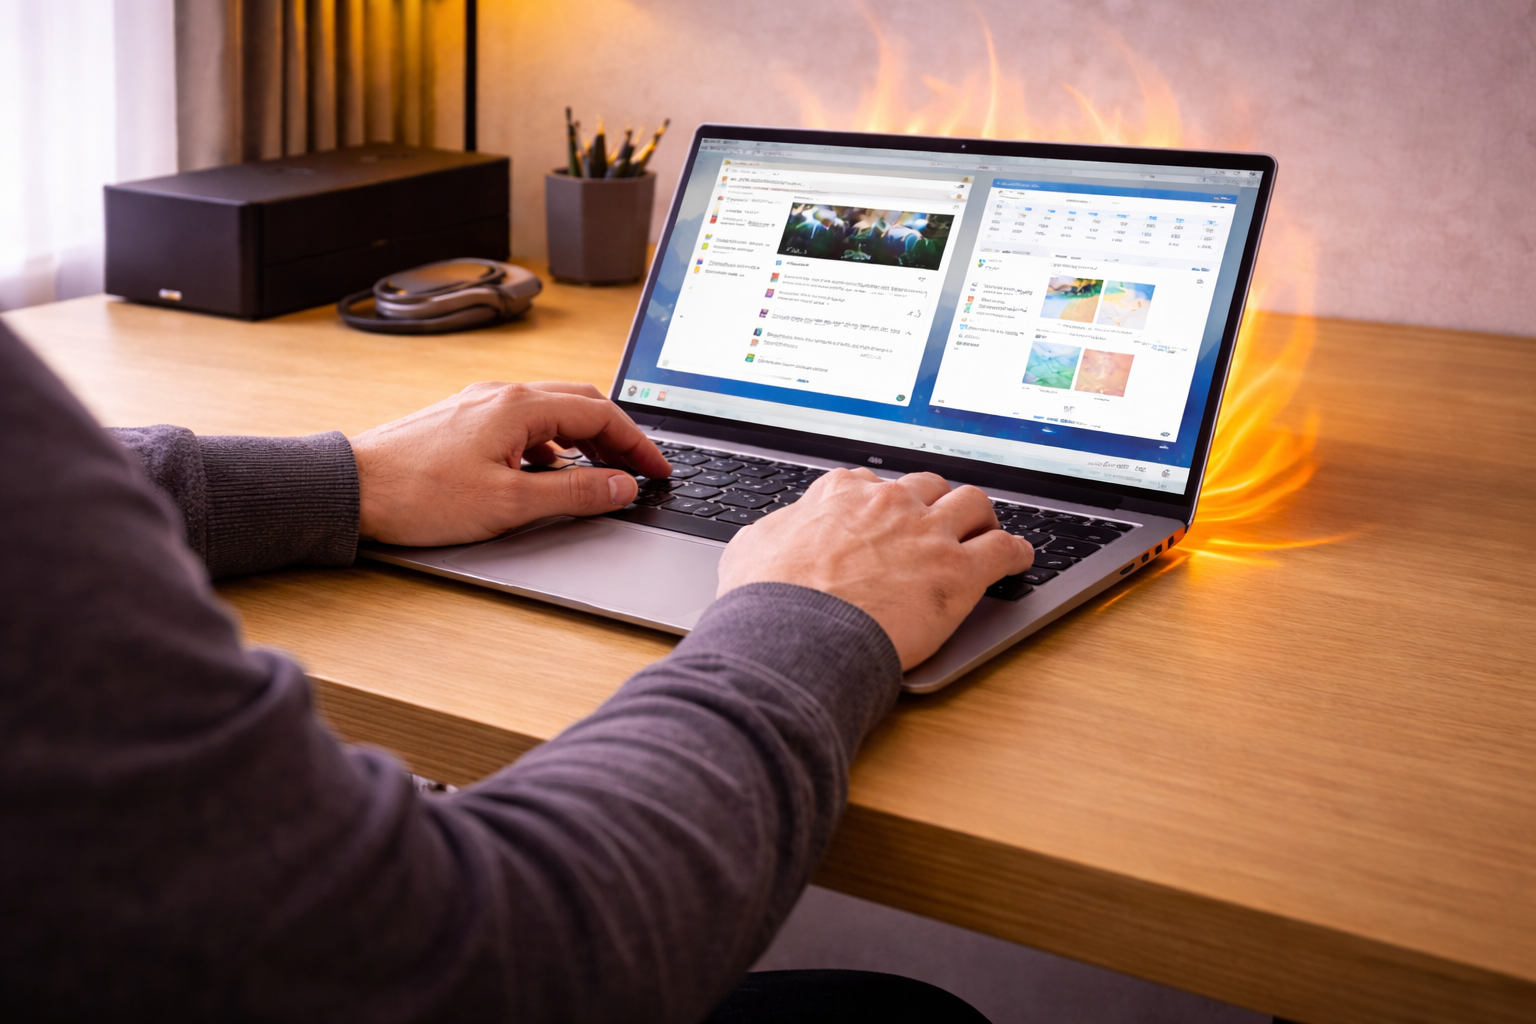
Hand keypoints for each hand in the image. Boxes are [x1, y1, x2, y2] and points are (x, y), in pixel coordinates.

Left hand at [349, 382, 670, 545]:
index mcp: (520, 406)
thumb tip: (621, 486)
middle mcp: (502, 395)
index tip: (658, 470)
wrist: (352, 489)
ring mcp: (480, 405)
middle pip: (580, 403)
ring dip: (584, 437)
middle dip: (617, 435)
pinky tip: (546, 471)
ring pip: (552, 411)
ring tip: (600, 472)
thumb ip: (574, 493)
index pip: (601, 413)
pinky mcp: (462, 421)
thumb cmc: (419, 494)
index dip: (638, 444)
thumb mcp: (510, 502)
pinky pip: (523, 422)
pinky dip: (551, 443)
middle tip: (638, 469)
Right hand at [716, 469, 1033, 669]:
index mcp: (841, 494)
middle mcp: (889, 503)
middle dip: (936, 502)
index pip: (871, 483)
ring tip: (985, 532)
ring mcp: (928, 533)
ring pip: (973, 504)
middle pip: (928, 486)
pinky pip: (1004, 548)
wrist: (796, 633)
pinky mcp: (958, 571)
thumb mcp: (751, 549)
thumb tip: (770, 538)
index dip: (880, 502)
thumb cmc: (769, 599)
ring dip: (980, 517)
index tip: (884, 517)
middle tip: (940, 523)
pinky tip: (1019, 559)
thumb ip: (774, 533)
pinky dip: (1016, 552)